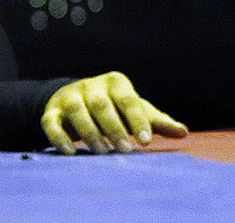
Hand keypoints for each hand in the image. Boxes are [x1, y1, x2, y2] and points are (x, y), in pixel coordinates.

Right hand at [41, 71, 186, 154]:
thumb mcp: (136, 111)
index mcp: (115, 82)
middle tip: (125, 150)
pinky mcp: (51, 111)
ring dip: (90, 132)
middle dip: (114, 127)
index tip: (146, 142)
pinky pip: (50, 122)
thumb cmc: (115, 108)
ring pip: (77, 111)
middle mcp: (91, 85)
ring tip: (103, 152)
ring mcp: (69, 96)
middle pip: (101, 104)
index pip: (128, 100)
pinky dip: (59, 137)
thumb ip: (157, 122)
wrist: (77, 99)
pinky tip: (71, 152)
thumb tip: (183, 132)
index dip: (137, 120)